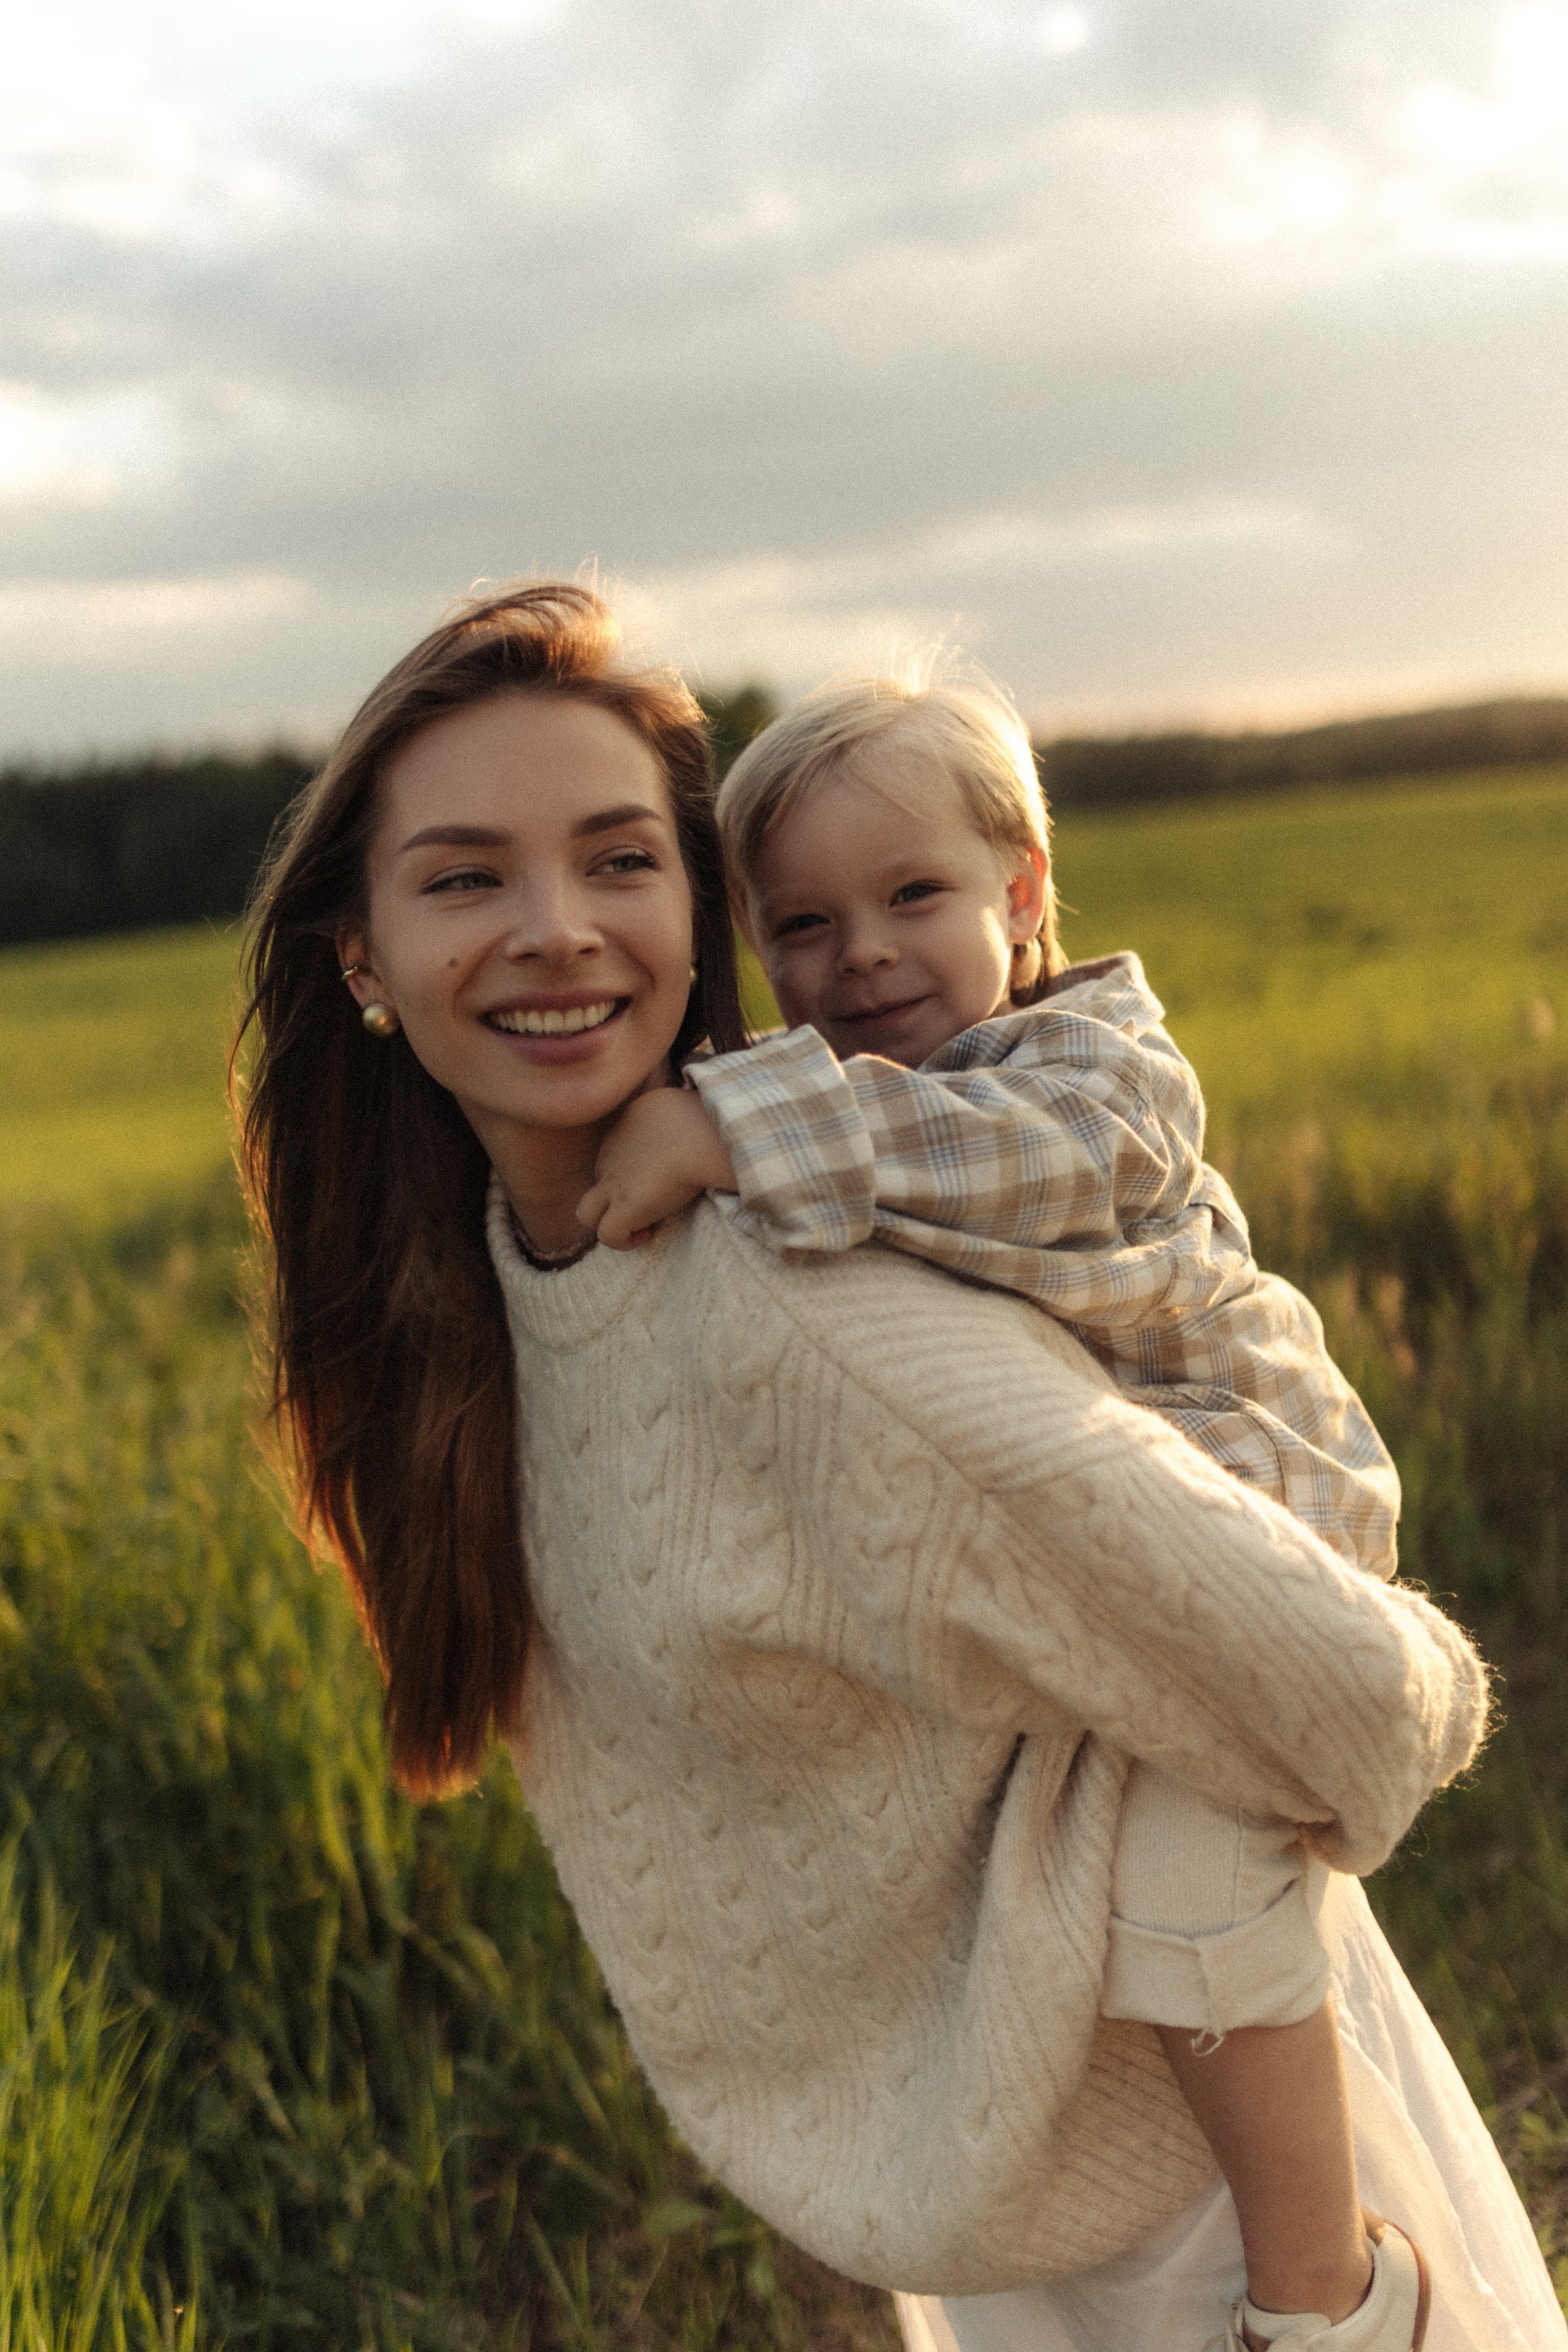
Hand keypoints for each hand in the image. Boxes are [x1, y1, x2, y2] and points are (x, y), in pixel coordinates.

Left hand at [577, 1086, 737, 1249]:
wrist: (701, 1135)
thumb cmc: (705, 1117)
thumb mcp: (682, 1103)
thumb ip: (675, 1112)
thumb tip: (689, 1121)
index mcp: (628, 1123)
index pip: (617, 1148)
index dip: (635, 1166)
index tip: (664, 1173)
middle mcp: (611, 1152)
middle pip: (600, 1177)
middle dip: (621, 1193)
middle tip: (655, 1199)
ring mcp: (612, 1182)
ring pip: (586, 1212)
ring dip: (608, 1221)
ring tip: (642, 1223)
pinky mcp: (623, 1207)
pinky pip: (607, 1235)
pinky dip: (624, 1240)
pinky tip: (650, 1232)